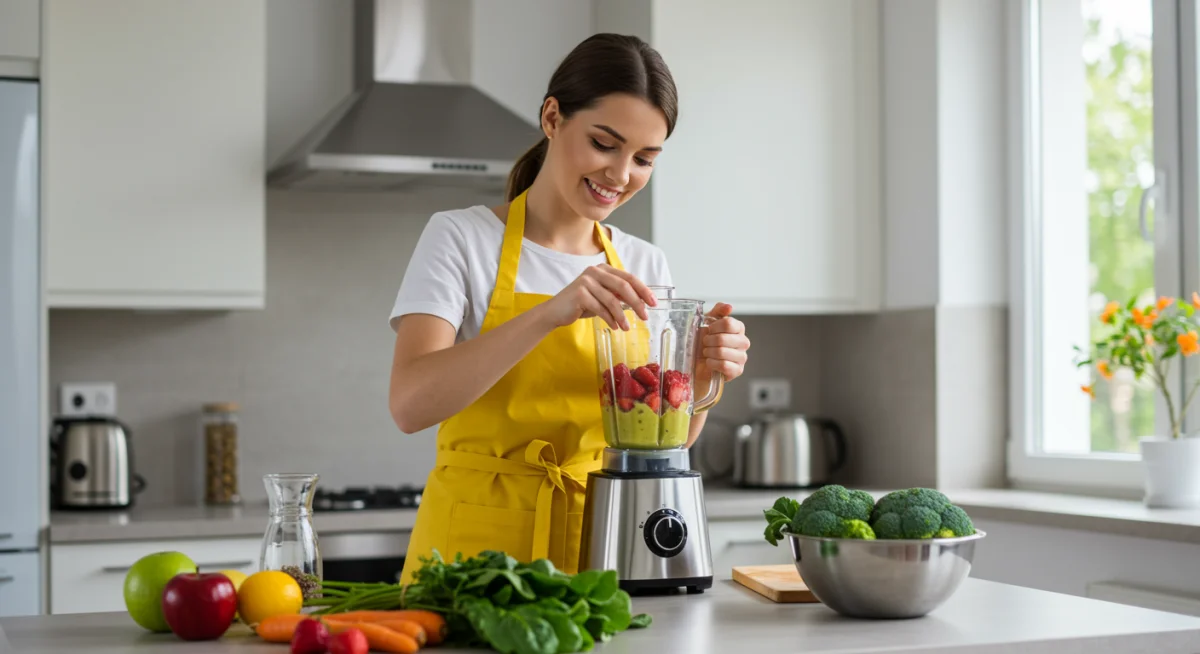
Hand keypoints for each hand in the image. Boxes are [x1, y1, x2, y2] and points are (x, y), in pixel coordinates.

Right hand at [537, 264, 657, 330]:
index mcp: (603, 269)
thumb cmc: (581, 304)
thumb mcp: (602, 297)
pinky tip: (615, 327)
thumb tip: (642, 301)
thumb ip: (618, 295)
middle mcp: (594, 271)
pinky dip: (610, 319)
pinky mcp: (579, 294)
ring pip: (612, 300)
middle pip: (623, 286)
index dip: (643, 290)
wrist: (555, 312)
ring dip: (622, 316)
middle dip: (637, 302)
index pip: (628, 277)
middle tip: (645, 316)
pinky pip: (601, 308)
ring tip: (627, 327)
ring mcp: (586, 281)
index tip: (653, 302)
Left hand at [695, 303, 749, 385]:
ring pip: (722, 352)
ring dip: (709, 352)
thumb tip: (729, 307)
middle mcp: (743, 342)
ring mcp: (742, 357)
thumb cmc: (704, 342)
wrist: (698, 363)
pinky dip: (712, 363)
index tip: (708, 330)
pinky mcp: (737, 370)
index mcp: (738, 328)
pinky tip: (709, 362)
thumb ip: (718, 311)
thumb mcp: (708, 322)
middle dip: (708, 341)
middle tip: (705, 343)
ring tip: (707, 353)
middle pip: (723, 338)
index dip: (714, 327)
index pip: (728, 323)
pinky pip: (724, 365)